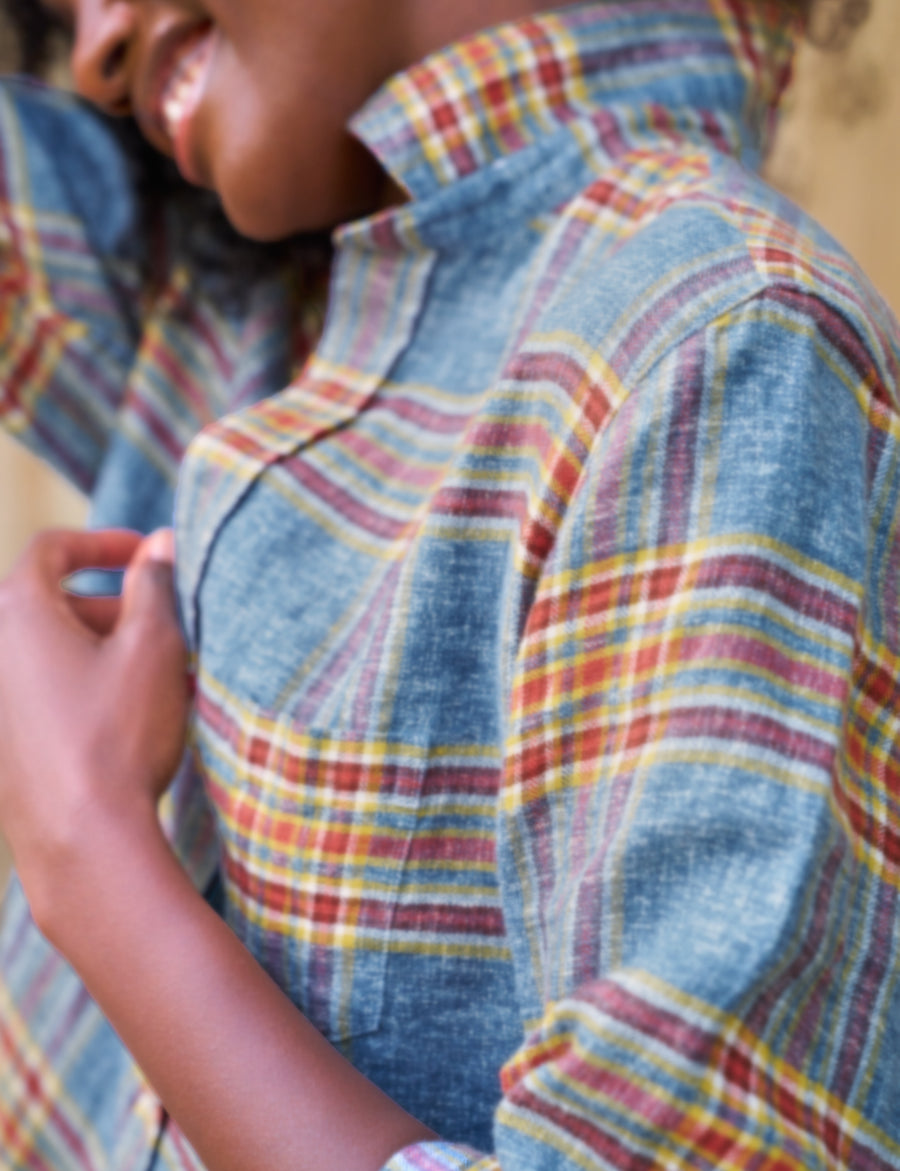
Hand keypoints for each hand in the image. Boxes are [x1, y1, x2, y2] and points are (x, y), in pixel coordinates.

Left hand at [0, 527, 191, 929]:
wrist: (83, 840)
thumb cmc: (118, 736)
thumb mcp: (152, 647)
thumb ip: (155, 584)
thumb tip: (160, 542)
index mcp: (17, 613)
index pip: (55, 549)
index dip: (106, 543)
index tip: (148, 554)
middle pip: (52, 602)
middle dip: (113, 607)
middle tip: (165, 630)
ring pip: (49, 650)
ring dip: (101, 650)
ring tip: (157, 680)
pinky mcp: (1, 742)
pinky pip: (41, 692)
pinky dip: (80, 687)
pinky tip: (127, 718)